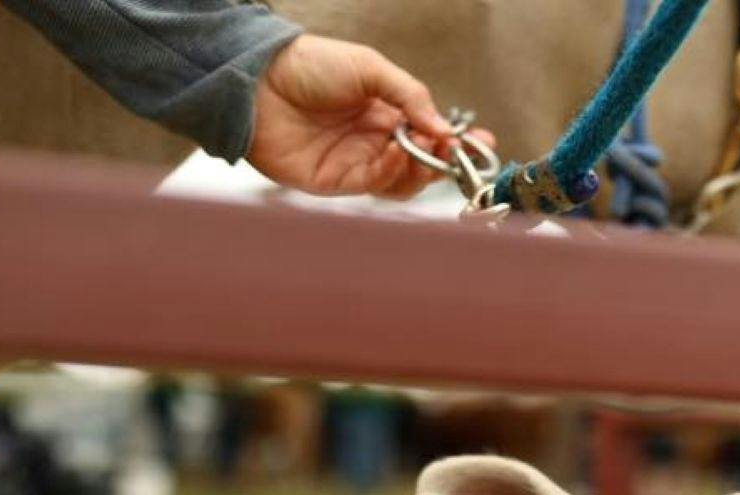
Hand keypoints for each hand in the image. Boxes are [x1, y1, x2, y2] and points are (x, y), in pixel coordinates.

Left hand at [248, 35, 480, 199]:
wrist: (258, 77)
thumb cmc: (309, 64)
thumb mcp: (371, 68)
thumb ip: (410, 97)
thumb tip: (446, 128)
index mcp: (384, 113)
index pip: (428, 136)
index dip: (455, 142)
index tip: (481, 142)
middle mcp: (372, 142)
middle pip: (421, 165)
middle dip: (444, 159)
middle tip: (457, 149)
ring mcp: (355, 164)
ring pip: (402, 181)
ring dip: (420, 168)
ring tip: (428, 147)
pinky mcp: (335, 182)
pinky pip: (374, 184)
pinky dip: (392, 170)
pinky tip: (397, 151)